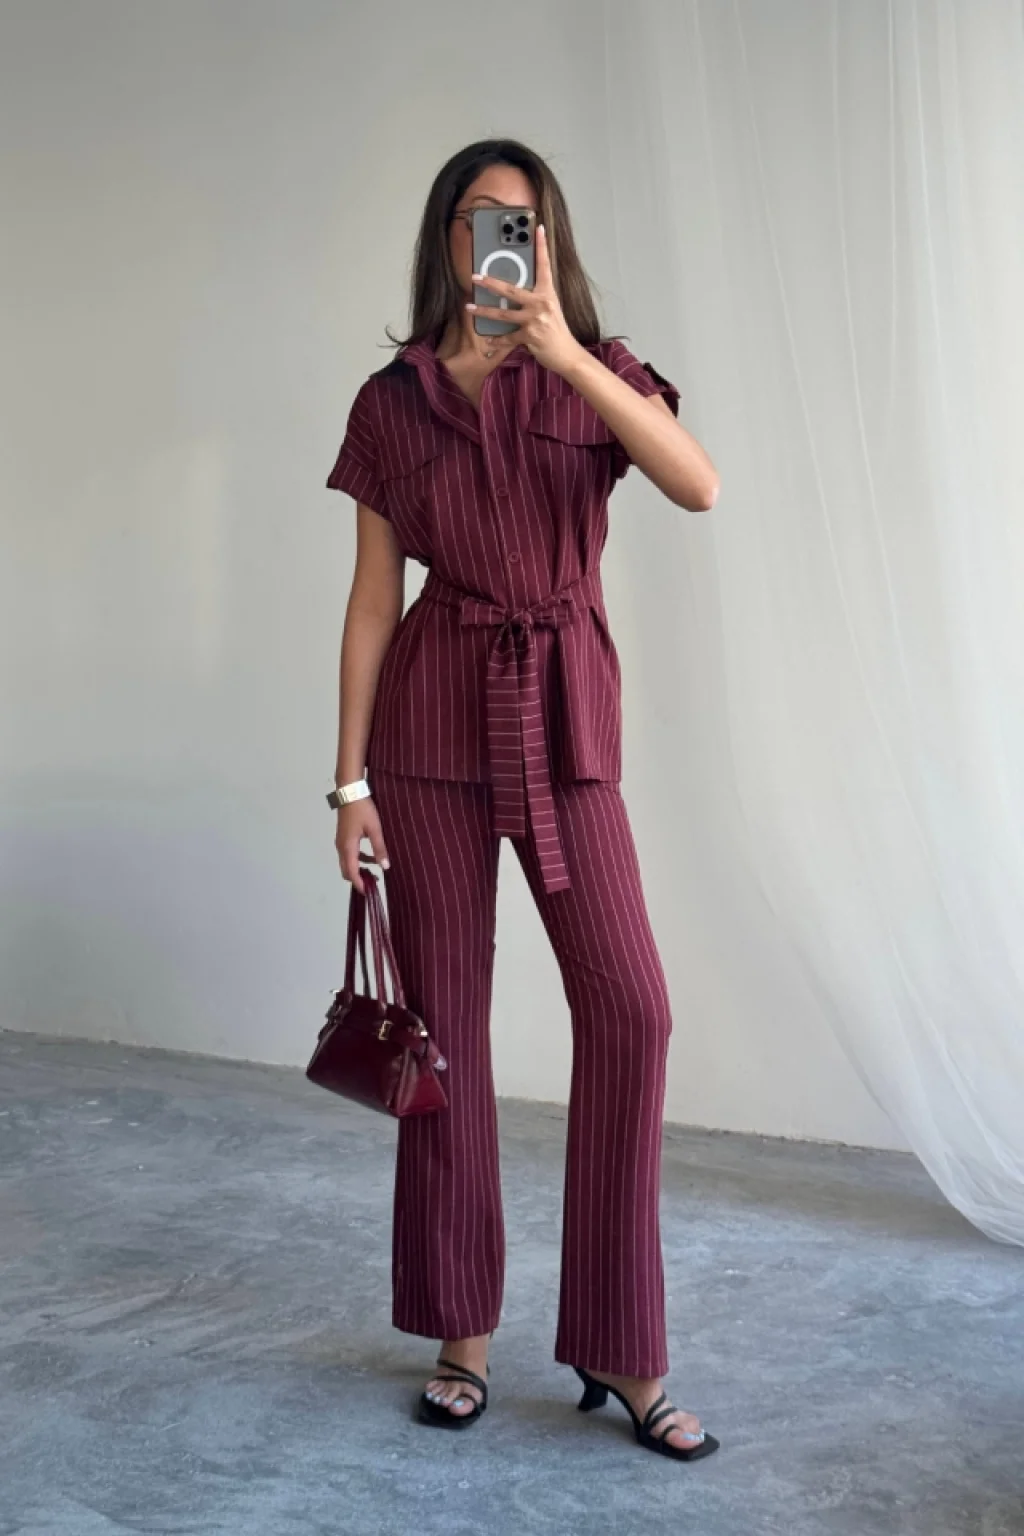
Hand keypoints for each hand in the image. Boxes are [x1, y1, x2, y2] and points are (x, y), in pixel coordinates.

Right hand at [335, 798, 389, 891]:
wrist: (350, 792)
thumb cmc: (362, 809)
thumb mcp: (375, 829)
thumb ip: (379, 848)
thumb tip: (385, 867)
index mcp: (348, 847)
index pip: (351, 872)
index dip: (359, 884)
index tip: (368, 893)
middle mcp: (341, 847)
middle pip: (346, 870)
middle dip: (358, 879)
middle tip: (373, 885)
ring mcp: (341, 842)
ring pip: (347, 863)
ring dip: (359, 870)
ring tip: (374, 873)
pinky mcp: (343, 837)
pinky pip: (349, 854)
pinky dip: (358, 859)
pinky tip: (371, 857)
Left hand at [466, 224, 584, 376]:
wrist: (567, 354)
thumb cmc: (557, 331)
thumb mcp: (550, 309)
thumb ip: (535, 298)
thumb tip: (516, 292)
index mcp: (548, 293)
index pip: (544, 265)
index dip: (541, 246)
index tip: (538, 229)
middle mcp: (541, 303)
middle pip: (511, 289)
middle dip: (490, 283)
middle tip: (475, 276)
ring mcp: (535, 320)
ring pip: (503, 314)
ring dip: (484, 311)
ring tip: (469, 308)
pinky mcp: (529, 336)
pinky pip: (508, 338)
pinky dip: (497, 340)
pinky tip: (488, 340)